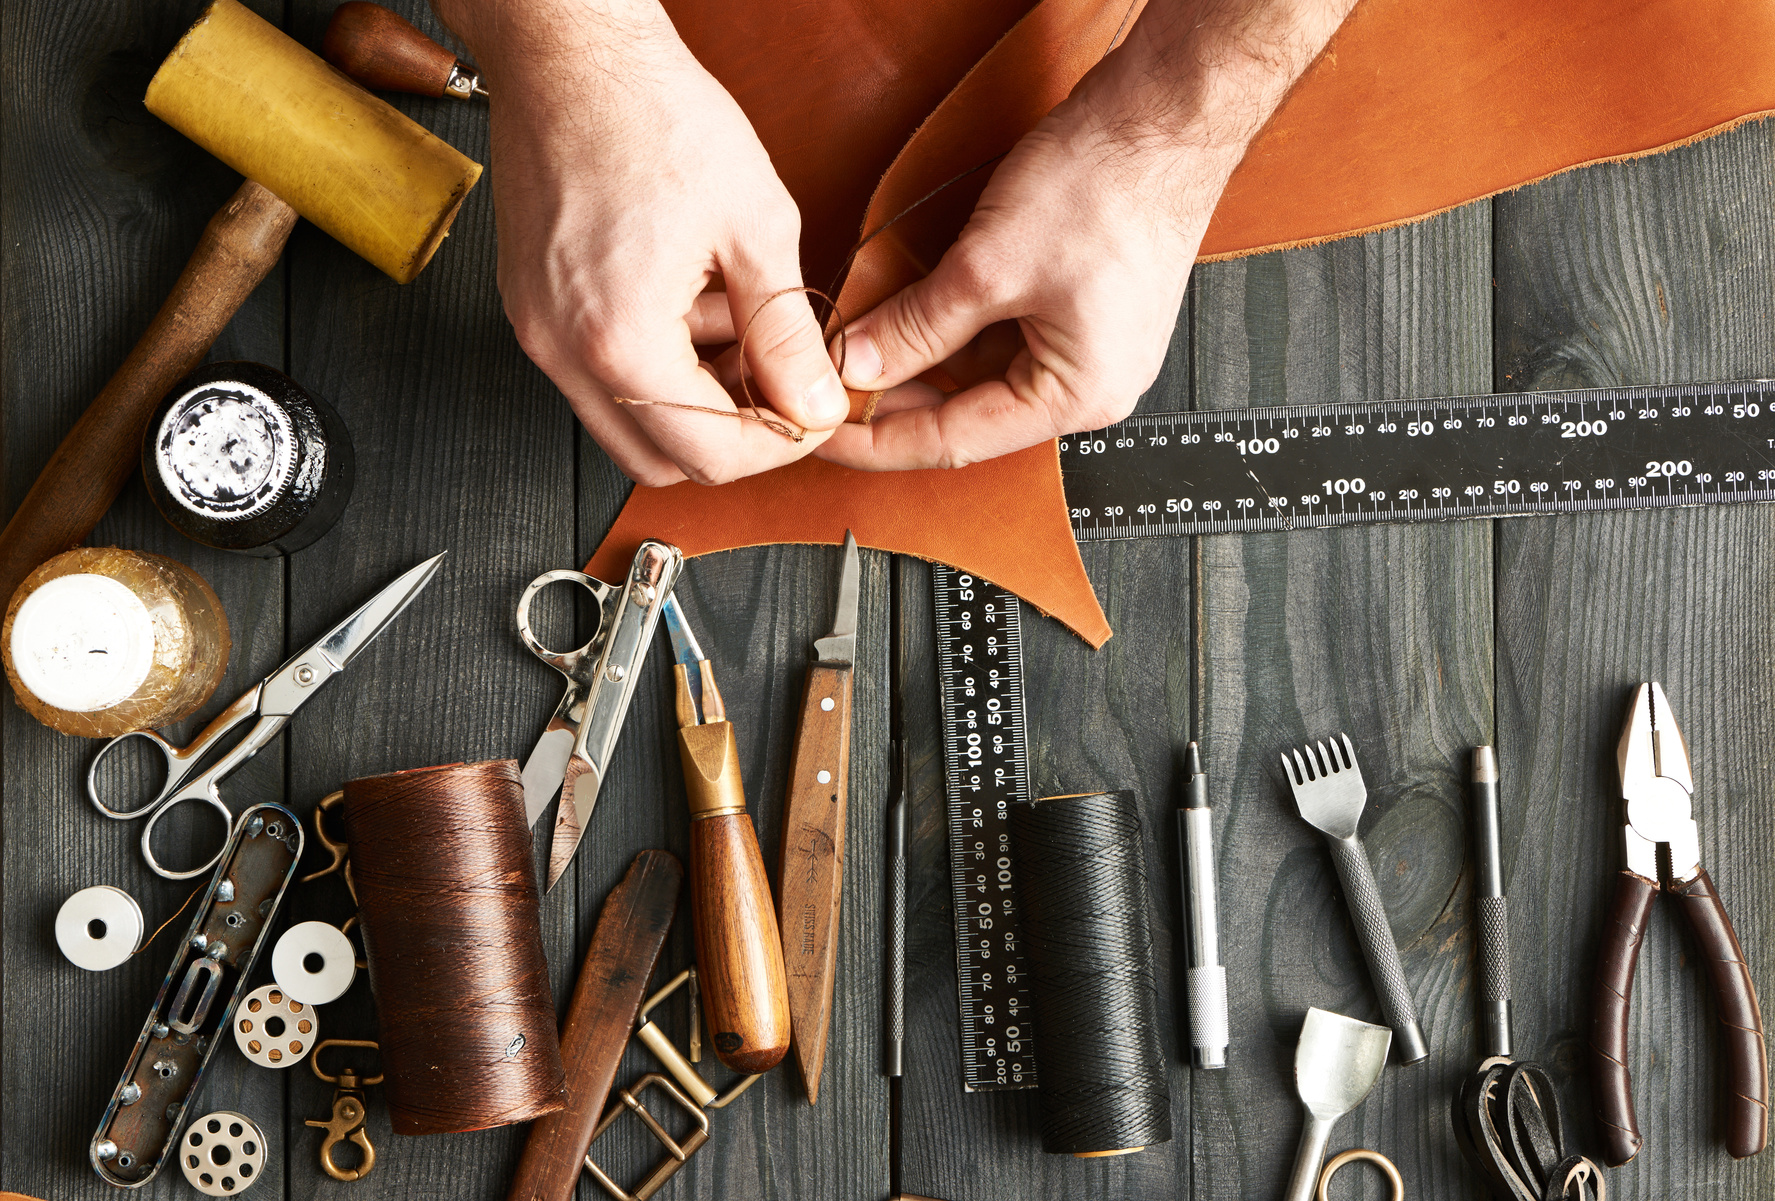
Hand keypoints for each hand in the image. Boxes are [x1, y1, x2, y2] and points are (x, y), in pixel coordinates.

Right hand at [442, 4, 848, 485]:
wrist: (571, 50)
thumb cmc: (653, 112)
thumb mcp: (755, 225)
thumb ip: (787, 334)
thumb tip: (815, 403)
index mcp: (620, 340)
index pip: (711, 455)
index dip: (779, 444)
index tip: (813, 411)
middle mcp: (564, 350)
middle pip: (661, 460)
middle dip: (732, 437)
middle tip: (782, 384)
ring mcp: (540, 334)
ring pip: (628, 424)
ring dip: (693, 400)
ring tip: (734, 318)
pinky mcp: (533, 311)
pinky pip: (599, 376)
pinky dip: (654, 365)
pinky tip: (690, 301)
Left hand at [817, 0, 1354, 470]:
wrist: (1163, 118)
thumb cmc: (1107, 187)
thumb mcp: (986, 268)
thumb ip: (915, 327)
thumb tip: (858, 364)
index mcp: (1077, 397)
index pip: (955, 442)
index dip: (880, 440)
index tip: (827, 434)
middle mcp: (1090, 387)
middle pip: (969, 413)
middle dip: (896, 396)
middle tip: (831, 384)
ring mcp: (1090, 350)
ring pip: (981, 375)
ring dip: (922, 360)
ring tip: (861, 343)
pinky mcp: (1082, 312)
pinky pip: (1004, 341)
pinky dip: (953, 332)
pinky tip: (909, 315)